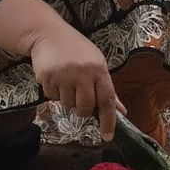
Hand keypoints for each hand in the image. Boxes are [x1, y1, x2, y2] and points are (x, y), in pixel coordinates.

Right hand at [29, 24, 119, 139]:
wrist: (48, 33)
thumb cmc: (77, 50)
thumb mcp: (97, 64)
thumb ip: (108, 90)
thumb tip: (121, 111)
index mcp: (99, 69)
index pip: (107, 100)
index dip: (108, 120)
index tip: (107, 136)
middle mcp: (83, 72)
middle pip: (85, 107)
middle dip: (82, 108)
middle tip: (79, 95)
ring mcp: (64, 74)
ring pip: (68, 105)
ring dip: (67, 98)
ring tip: (66, 80)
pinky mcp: (48, 76)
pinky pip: (52, 98)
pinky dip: (54, 92)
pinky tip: (55, 77)